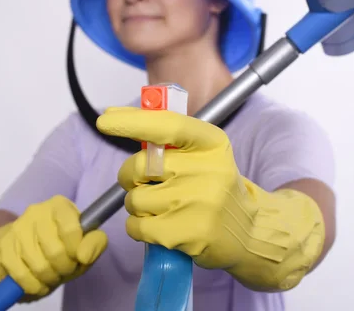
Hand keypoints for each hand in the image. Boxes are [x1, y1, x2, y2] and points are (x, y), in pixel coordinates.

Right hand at [0, 195, 106, 298]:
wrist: (16, 253)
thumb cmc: (56, 248)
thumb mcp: (82, 246)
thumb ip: (94, 244)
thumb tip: (85, 254)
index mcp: (60, 206)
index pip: (72, 230)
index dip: (76, 251)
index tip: (77, 257)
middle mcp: (37, 212)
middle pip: (57, 252)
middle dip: (64, 268)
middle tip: (62, 268)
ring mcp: (17, 229)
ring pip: (40, 266)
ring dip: (48, 278)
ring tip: (49, 274)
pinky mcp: (2, 248)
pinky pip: (22, 276)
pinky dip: (33, 286)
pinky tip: (35, 281)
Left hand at [97, 107, 324, 290]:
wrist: (249, 231)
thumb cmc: (215, 187)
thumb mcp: (204, 155)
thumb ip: (169, 140)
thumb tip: (116, 118)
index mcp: (212, 144)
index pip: (167, 125)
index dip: (132, 121)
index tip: (105, 120)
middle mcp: (207, 170)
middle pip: (140, 166)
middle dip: (130, 175)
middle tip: (143, 183)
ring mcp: (198, 203)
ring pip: (135, 199)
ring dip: (137, 204)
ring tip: (160, 208)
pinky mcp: (187, 234)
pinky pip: (137, 226)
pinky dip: (138, 227)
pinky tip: (160, 227)